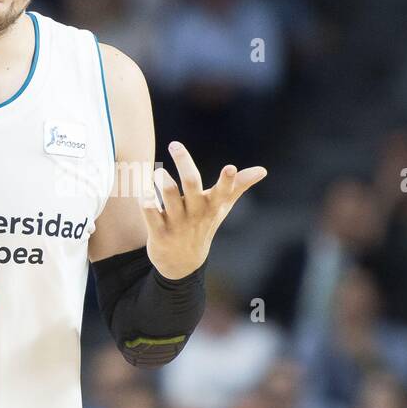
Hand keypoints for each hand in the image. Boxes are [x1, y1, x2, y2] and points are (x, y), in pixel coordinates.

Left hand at [143, 141, 266, 278]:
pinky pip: (150, 214)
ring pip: (170, 196)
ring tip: (158, 171)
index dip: (228, 180)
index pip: (223, 191)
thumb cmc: (204, 224)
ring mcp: (177, 223)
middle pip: (191, 184)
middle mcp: (195, 212)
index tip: (230, 168)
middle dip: (184, 163)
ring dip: (163, 181)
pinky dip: (146, 202)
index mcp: (212, 205)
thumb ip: (238, 186)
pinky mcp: (159, 232)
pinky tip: (144, 194)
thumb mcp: (222, 207)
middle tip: (175, 144)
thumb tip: (263, 170)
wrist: (183, 263)